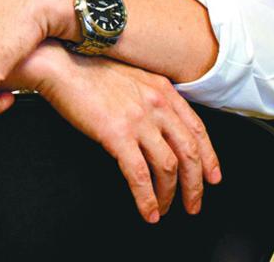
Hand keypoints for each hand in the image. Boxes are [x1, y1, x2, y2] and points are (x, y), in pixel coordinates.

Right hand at [37, 48, 221, 222]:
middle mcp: (156, 103)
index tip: (211, 176)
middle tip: (194, 203)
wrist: (62, 63)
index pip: (197, 128)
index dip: (209, 157)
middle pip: (190, 152)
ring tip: (164, 209)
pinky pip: (140, 175)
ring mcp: (138, 119)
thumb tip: (158, 125)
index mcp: (162, 89)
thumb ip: (150, 97)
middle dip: (196, 184)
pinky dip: (147, 198)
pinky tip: (147, 210)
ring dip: (170, 194)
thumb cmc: (88, 68)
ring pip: (169, 167)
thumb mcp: (132, 76)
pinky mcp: (117, 134)